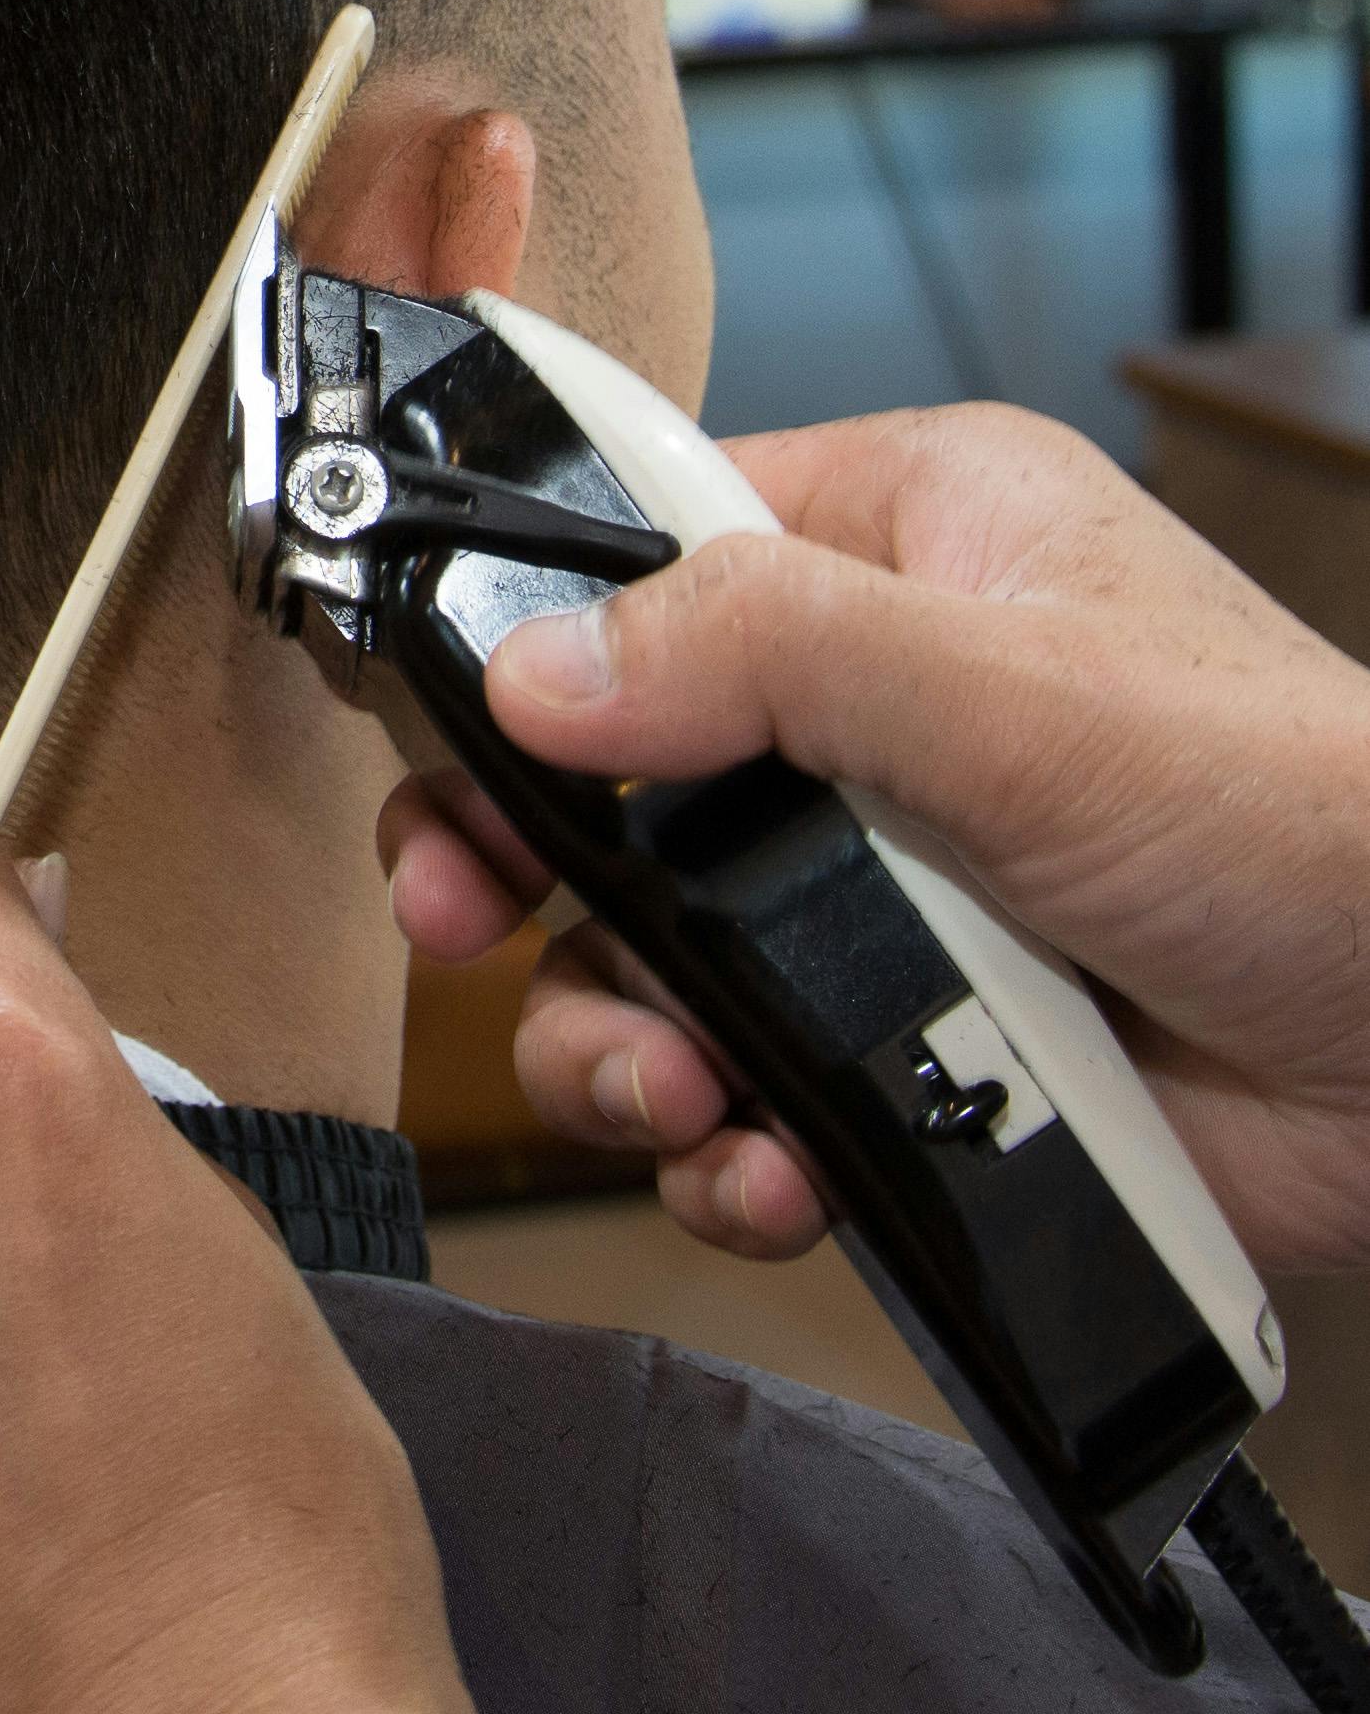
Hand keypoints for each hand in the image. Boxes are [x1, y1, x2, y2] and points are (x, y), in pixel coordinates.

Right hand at [380, 402, 1369, 1278]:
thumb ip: (770, 655)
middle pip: (607, 770)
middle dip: (527, 867)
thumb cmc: (1311, 816)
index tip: (432, 729)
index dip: (519, 636)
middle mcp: (874, 705)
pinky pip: (744, 1094)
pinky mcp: (908, 1048)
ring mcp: (885, 889)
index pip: (645, 542)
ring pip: (650, 954)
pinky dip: (728, 1150)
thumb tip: (541, 668)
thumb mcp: (1018, 696)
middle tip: (465, 921)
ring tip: (670, 1094)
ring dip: (622, 1039)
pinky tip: (765, 1171)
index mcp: (904, 543)